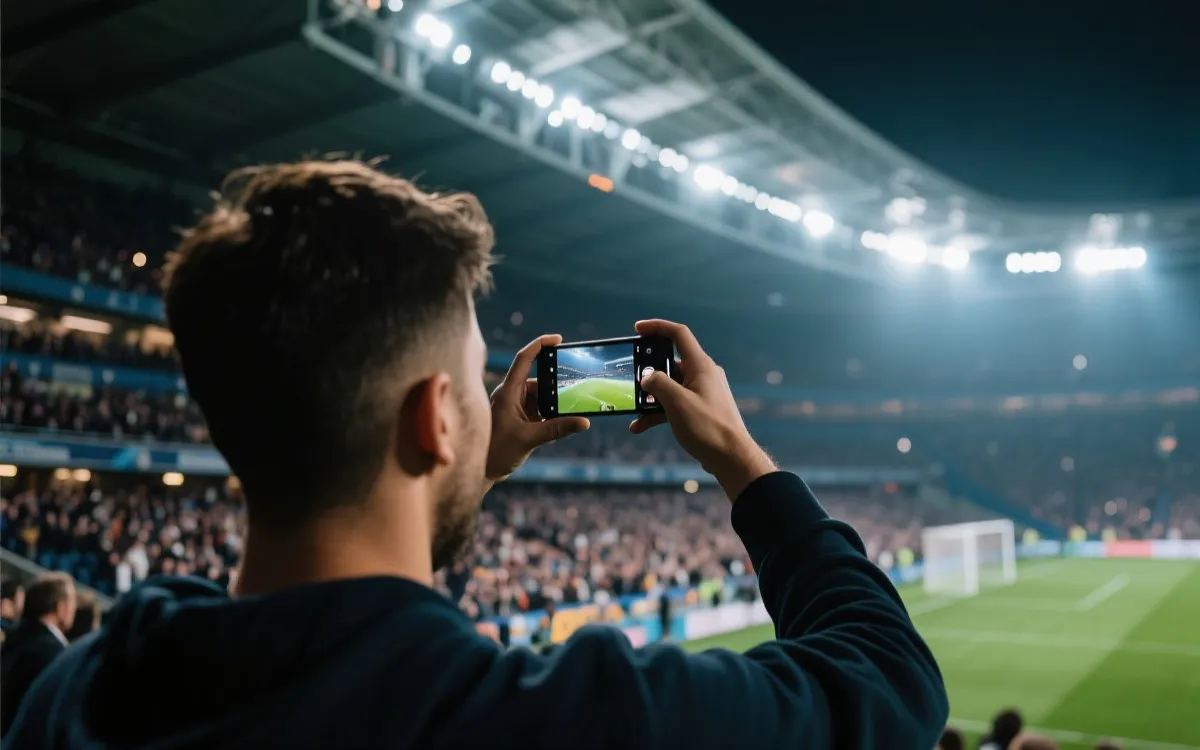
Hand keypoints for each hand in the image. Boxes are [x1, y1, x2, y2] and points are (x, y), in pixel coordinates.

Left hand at [486, 334, 589, 482]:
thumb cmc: (495, 453)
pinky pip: (540, 410)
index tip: (558, 339)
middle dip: (557, 384)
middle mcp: (511, 395)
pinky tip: (565, 420)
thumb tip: (584, 422)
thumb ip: (557, 430)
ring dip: (556, 403)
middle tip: (577, 388)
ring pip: (541, 397)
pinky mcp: (520, 420)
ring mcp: (515, 407)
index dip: (540, 345)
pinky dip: (552, 414)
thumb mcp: (529, 439)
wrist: (480, 473)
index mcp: (508, 392)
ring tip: (574, 408)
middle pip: (539, 380)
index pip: (524, 359)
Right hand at [629, 320, 774, 499]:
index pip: (679, 335)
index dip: (657, 327)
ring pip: (669, 387)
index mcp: (700, 366)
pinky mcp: (699, 409)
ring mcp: (701, 392)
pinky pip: (674, 403)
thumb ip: (658, 384)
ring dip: (650, 399)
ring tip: (634, 413)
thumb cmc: (708, 428)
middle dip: (648, 374)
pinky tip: (641, 426)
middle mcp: (702, 375)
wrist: (731, 458)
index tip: (637, 329)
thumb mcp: (676, 402)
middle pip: (670, 363)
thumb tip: (647, 377)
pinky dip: (658, 412)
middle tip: (631, 382)